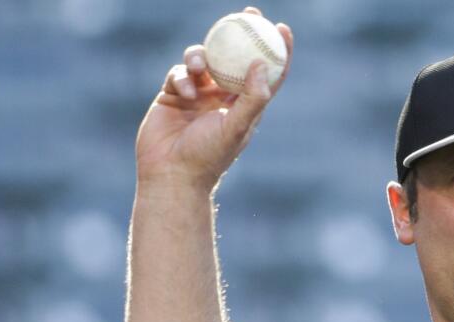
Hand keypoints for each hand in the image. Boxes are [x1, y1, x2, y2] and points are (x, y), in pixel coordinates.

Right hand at [135, 7, 292, 190]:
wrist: (171, 174)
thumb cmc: (208, 157)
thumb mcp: (235, 128)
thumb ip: (251, 98)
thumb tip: (261, 64)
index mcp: (245, 106)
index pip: (267, 73)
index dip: (277, 50)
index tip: (282, 28)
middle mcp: (223, 97)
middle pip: (235, 57)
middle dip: (242, 33)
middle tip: (249, 12)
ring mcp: (198, 94)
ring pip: (203, 59)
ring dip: (200, 55)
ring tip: (199, 66)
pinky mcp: (173, 94)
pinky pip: (179, 73)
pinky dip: (182, 77)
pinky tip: (184, 93)